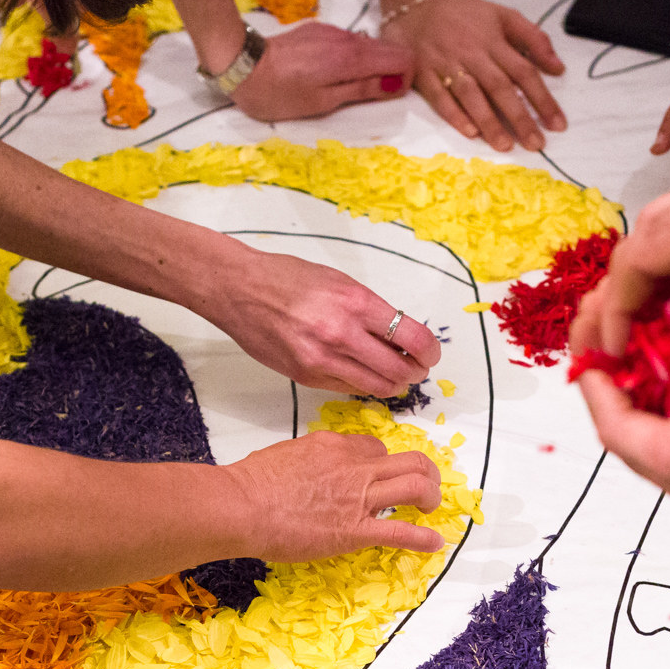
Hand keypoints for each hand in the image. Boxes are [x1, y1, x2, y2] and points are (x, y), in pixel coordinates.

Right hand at [207, 247, 441, 397]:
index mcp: (355, 302)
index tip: (431, 353)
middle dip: (415, 372)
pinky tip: (362, 374)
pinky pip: (347, 389)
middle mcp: (341, 334)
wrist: (238, 289)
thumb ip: (370, 310)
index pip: (413, 338)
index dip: (430, 351)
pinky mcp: (305, 375)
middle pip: (399, 369)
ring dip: (393, 384)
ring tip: (394, 376)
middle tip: (416, 368)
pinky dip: (362, 385)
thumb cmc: (285, 279)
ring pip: (376, 387)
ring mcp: (322, 359)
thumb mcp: (339, 281)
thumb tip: (401, 336)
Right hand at [228, 430, 443, 559]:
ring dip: (431, 496)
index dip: (383, 462)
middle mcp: (354, 466)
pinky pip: (400, 531)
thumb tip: (310, 469)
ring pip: (415, 485)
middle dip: (425, 472)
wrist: (242, 504)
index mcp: (334, 445)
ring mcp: (357, 497)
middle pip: (409, 460)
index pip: (374, 448)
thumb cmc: (252, 482)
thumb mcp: (286, 453)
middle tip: (425, 487)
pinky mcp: (355, 530)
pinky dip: (423, 539)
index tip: (379, 476)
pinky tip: (434, 543)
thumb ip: (308, 459)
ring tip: (430, 509)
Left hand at [229, 22, 413, 121]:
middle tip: (373, 95)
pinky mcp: (317, 30)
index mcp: (351, 58)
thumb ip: (362, 90)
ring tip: (349, 88)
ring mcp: (331, 32)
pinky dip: (350, 58)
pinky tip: (331, 73)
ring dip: (369, 65)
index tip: (393, 94)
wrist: (242, 67)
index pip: (402, 57)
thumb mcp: (323, 102)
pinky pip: (347, 43)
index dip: (405, 77)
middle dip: (391, 71)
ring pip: (367, 46)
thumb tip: (396, 85)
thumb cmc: (279, 94)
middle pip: (388, 49)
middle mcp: (346, 39)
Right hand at [381, 0, 565, 151]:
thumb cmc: (465, 13)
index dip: (542, 99)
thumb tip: (558, 68)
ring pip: (471, 95)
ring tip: (505, 145)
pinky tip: (470, 132)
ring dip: (489, 122)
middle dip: (519, 118)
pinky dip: (455, 115)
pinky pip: (440, 98)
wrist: (418, 1)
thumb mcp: (505, 16)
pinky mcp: (424, 74)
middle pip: (500, 88)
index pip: (524, 73)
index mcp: (495, 41)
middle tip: (535, 144)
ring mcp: (446, 65)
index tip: (557, 125)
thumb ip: (534, 39)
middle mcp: (473, 54)